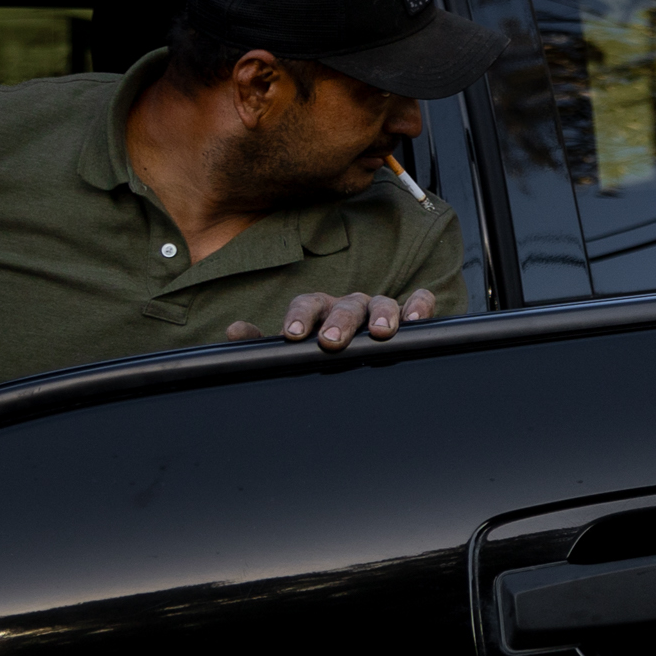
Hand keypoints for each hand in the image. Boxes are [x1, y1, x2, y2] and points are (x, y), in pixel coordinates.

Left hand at [228, 288, 434, 349]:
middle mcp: (348, 306)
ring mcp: (379, 309)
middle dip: (340, 322)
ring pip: (382, 303)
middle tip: (332, 341)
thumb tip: (235, 331)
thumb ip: (261, 344)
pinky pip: (419, 301)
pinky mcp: (408, 315)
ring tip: (382, 332)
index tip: (293, 334)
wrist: (351, 354)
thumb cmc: (316, 351)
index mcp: (318, 310)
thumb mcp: (289, 349)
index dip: (299, 316)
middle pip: (346, 306)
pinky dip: (419, 306)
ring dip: (382, 315)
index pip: (307, 304)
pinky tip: (417, 320)